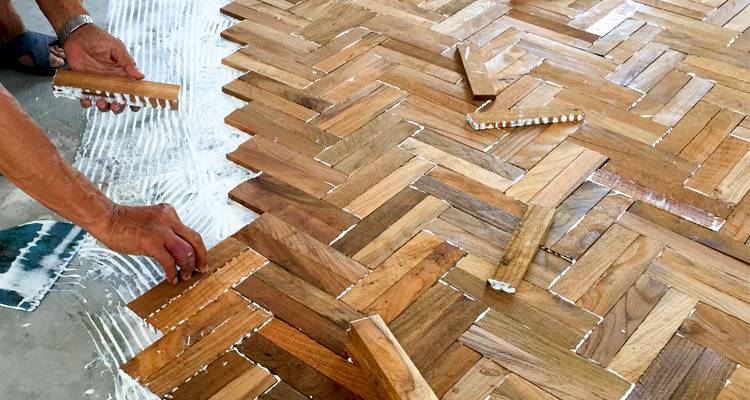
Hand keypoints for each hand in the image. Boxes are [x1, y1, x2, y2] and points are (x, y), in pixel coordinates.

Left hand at [63, 24, 143, 113]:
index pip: (131, 90)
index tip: (135, 105)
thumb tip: (140, 76)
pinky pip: (86, 96)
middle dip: (118, 106)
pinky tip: (86, 100)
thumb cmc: (97, 38)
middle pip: (118, 100)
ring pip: (103, 101)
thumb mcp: (116, 47)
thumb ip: (127, 62)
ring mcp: (98, 83)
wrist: (76, 34)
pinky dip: (86, 102)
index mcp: (122, 73)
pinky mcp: (84, 83)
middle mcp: (111, 81)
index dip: (135, 100)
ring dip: (104, 106)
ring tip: (101, 102)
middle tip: (116, 105)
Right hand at [88, 203, 207, 283]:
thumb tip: (176, 251)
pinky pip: (169, 261)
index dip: (197, 248)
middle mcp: (169, 219)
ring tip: (185, 275)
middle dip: (201, 257)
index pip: (190, 232)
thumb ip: (165, 231)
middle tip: (201, 269)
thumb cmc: (124, 223)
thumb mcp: (152, 221)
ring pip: (186, 251)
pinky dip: (172, 272)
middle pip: (195, 240)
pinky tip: (171, 278)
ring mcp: (161, 230)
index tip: (199, 259)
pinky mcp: (151, 242)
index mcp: (169, 213)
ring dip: (188, 266)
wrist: (106, 219)